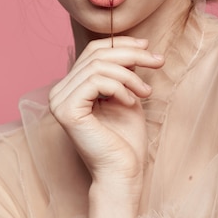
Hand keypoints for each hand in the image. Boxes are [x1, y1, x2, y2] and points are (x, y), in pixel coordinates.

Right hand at [49, 37, 163, 181]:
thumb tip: (132, 44)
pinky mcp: (66, 110)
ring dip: (130, 76)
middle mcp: (59, 91)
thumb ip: (122, 71)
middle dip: (131, 55)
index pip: (92, 51)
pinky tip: (131, 102)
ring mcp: (59, 101)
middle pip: (95, 55)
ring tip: (146, 94)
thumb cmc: (125, 140)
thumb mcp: (126, 95)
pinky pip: (96, 82)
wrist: (122, 173)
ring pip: (98, 66)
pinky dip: (119, 88)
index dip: (120, 44)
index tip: (147, 47)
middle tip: (158, 62)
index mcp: (70, 87)